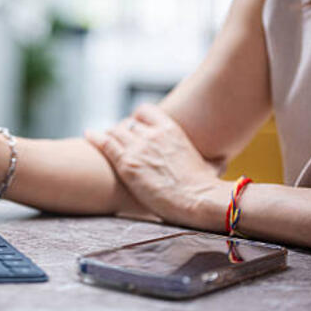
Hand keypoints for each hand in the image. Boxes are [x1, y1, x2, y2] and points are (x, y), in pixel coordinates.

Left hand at [85, 103, 229, 230]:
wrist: (199, 200)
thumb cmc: (206, 187)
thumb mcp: (209, 162)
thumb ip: (206, 156)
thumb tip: (221, 160)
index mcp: (171, 129)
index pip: (145, 111)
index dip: (137, 118)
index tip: (134, 126)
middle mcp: (153, 134)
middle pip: (127, 123)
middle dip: (122, 131)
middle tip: (119, 142)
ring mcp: (139, 147)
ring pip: (115, 131)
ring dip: (111, 137)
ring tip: (105, 143)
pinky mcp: (128, 164)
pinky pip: (105, 143)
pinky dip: (95, 137)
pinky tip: (89, 134)